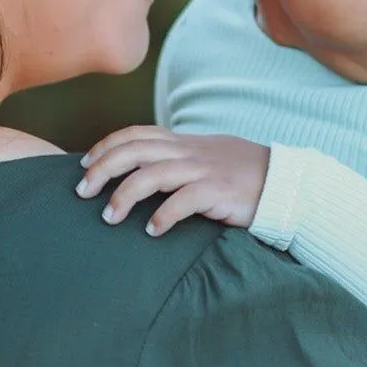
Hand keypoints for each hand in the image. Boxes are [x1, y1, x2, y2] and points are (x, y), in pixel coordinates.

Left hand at [75, 127, 269, 236]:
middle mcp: (189, 152)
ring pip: (152, 175)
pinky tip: (151, 232)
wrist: (284, 181)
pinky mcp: (219, 192)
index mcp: (183, 142)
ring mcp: (203, 170)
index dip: (106, 146)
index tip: (84, 164)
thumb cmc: (242, 174)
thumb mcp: (205, 157)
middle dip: (102, 169)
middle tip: (82, 192)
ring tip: (109, 218)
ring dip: (124, 196)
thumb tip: (142, 169)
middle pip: (134, 152)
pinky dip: (163, 216)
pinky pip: (183, 201)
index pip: (136, 135)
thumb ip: (175, 159)